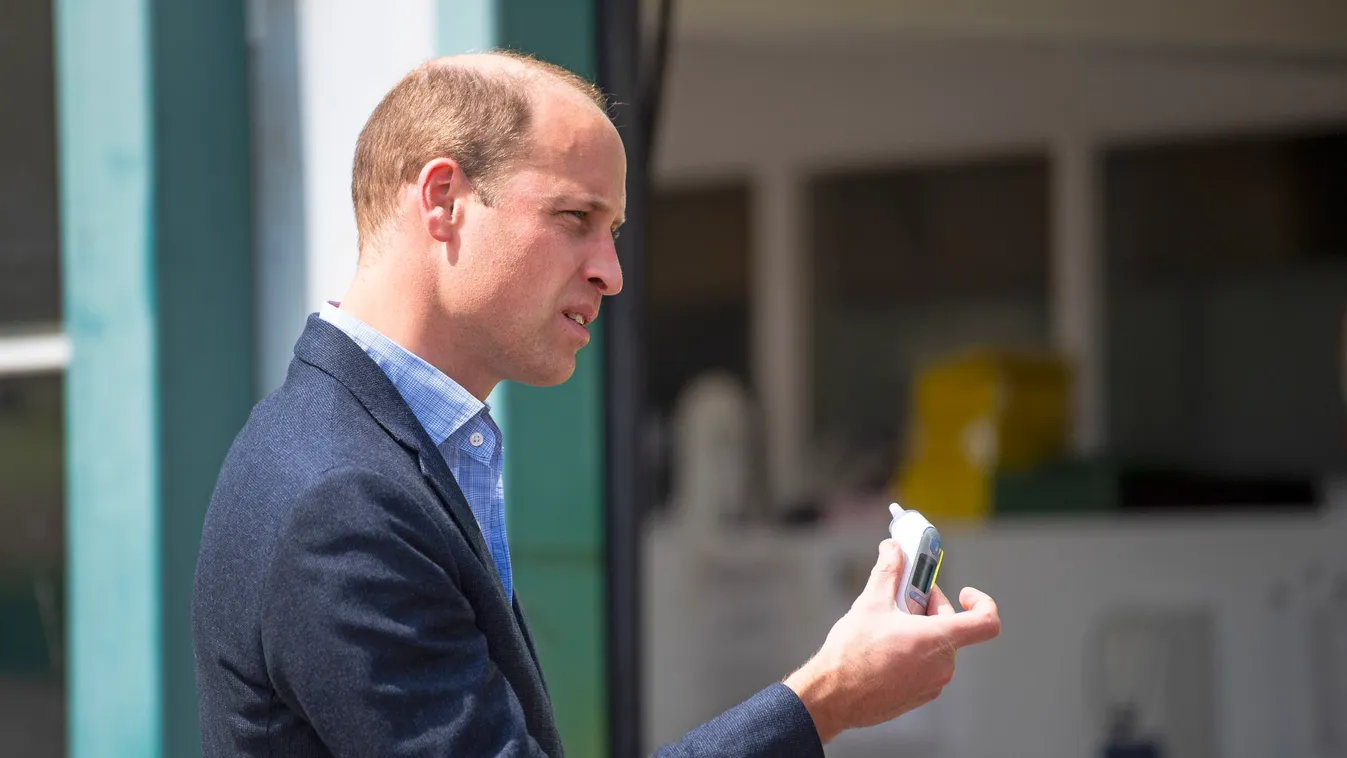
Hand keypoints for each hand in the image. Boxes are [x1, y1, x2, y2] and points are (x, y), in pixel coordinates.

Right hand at [783, 539, 1000, 742]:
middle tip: (902, 598)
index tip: (964, 593)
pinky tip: (883, 647)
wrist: (833, 696)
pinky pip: (926, 666)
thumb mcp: (871, 602)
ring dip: (919, 629)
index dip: (982, 602)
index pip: (986, 622)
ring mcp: (932, 684)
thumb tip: (894, 549)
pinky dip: (913, 650)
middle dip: (930, 607)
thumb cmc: (852, 653)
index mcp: (938, 640)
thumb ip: (889, 571)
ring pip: (938, 646)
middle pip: (953, 627)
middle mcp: (942, 666)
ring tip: (886, 625)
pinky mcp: (919, 696)